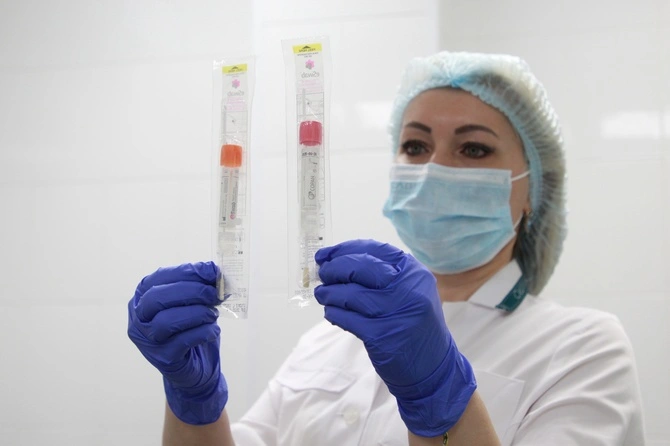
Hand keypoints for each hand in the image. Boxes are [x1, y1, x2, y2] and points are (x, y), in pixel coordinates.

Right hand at [127, 261, 226, 424]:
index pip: (159, 278)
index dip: (188, 272)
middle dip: (191, 291)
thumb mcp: (193, 302)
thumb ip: (200, 286)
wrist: (195, 364)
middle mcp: (139, 318)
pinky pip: (182, 341)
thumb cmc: (191, 326)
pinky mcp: (163, 358)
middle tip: (214, 293)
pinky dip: (203, 332)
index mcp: (143, 296)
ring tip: (213, 313)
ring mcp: (147, 340)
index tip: (212, 271)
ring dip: (197, 313)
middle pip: (157, 298)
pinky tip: (213, 330)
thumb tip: (216, 272)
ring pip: (167, 321)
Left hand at [314, 240, 475, 436]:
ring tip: (322, 294)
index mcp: (414, 272)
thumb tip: (337, 261)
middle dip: (334, 268)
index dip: (344, 249)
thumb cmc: (415, 323)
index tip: (325, 254)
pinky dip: (334, 313)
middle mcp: (408, 289)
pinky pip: (347, 318)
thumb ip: (382, 274)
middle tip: (322, 273)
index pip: (374, 250)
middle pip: (360, 267)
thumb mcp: (411, 290)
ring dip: (329, 293)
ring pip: (350, 294)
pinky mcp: (382, 336)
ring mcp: (395, 313)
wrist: (433, 366)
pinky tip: (331, 312)